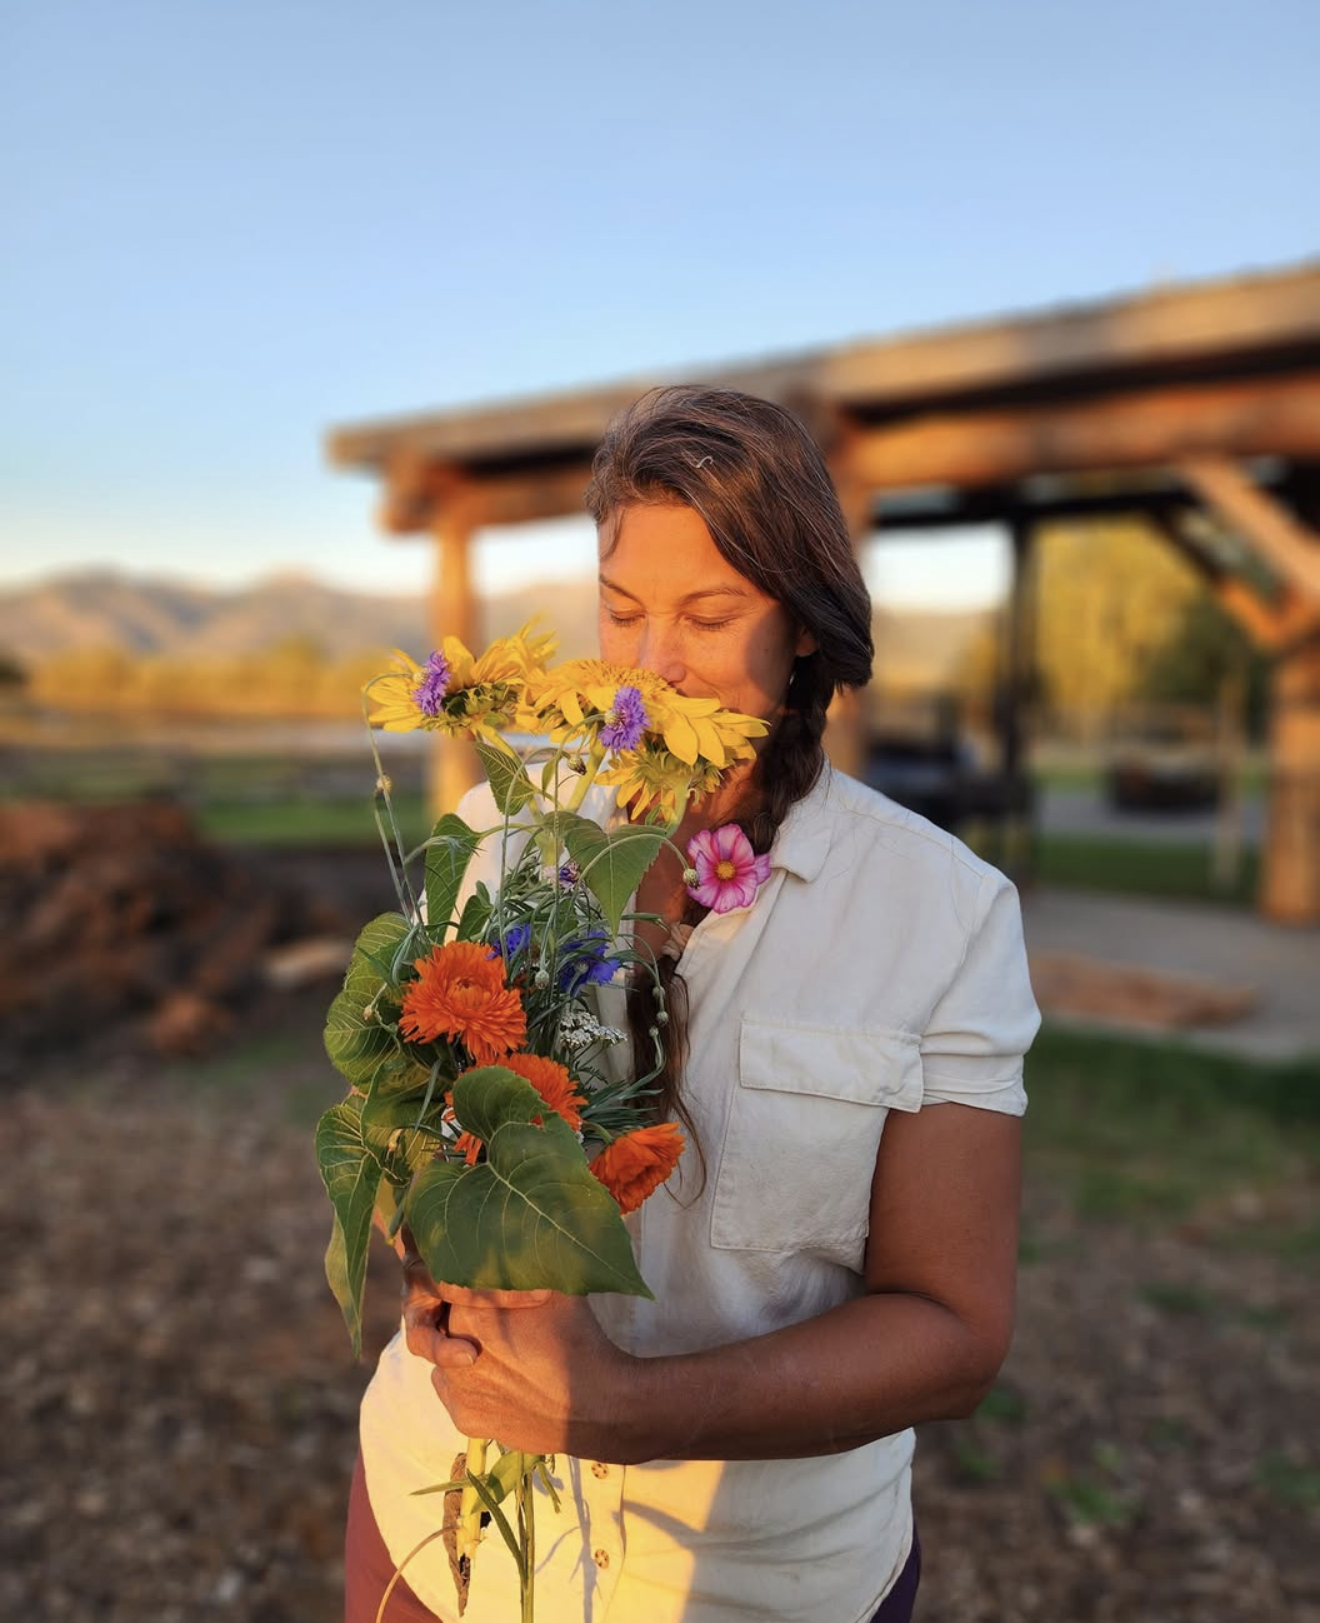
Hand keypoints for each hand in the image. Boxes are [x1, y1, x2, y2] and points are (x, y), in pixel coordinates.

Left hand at [401, 1255, 642, 1459]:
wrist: (598, 1405)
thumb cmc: (578, 1336)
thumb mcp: (555, 1284)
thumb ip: (523, 1263)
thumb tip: (514, 1234)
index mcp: (470, 1308)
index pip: (449, 1283)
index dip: (465, 1280)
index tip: (479, 1280)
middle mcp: (453, 1347)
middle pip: (444, 1320)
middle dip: (462, 1315)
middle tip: (488, 1315)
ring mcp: (455, 1387)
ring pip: (442, 1356)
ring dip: (459, 1347)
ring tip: (492, 1344)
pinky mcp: (465, 1418)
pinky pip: (451, 1390)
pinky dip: (466, 1380)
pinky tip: (495, 1374)